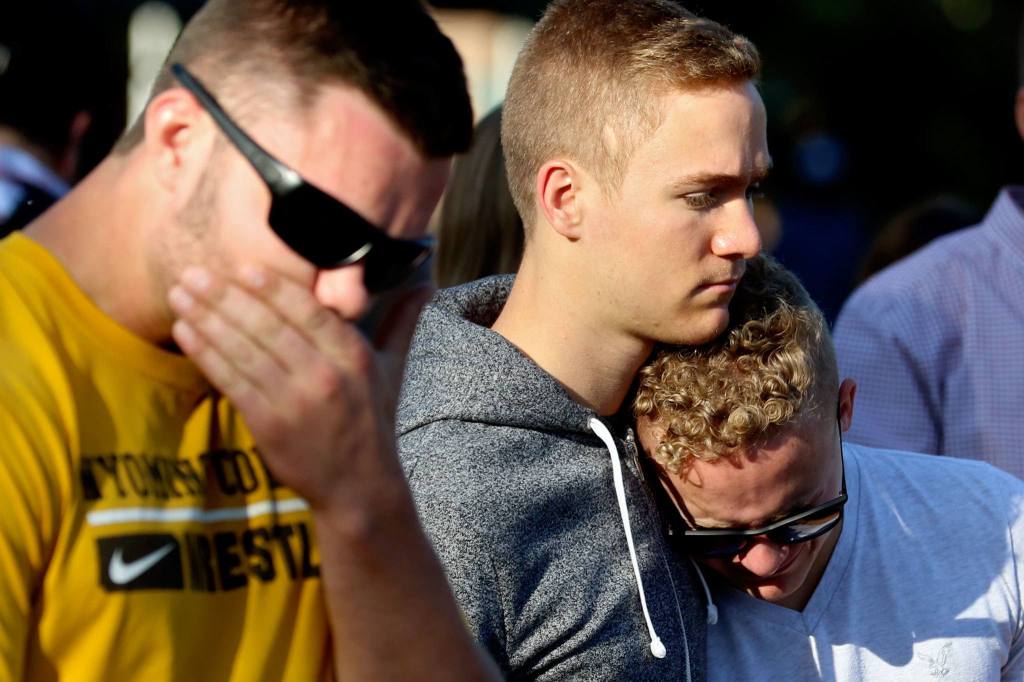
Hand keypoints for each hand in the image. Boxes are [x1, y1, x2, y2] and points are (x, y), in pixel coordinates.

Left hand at [166, 264, 431, 508]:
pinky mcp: (269, 425)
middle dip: (226, 296)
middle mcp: (326, 375)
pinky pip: (231, 381)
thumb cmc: (372, 423)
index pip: (310, 311)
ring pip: (244, 350)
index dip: (274, 288)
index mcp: (355, 357)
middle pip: (268, 326)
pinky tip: (185, 331)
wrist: (358, 488)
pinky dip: (206, 353)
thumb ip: (402, 323)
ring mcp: (295, 401)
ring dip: (207, 318)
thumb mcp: (392, 370)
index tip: (243, 266)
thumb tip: (425, 285)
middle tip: (193, 271)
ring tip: (180, 293)